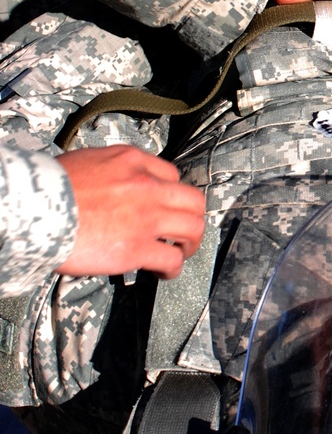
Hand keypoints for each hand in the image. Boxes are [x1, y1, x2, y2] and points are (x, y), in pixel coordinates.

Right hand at [56, 145, 205, 277]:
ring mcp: (146, 217)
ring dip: (190, 243)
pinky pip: (171, 259)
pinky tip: (163, 272)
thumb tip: (112, 184)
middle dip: (191, 218)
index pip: (170, 176)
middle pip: (192, 201)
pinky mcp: (137, 247)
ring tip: (180, 252)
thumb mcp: (87, 161)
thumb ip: (110, 170)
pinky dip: (173, 268)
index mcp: (132, 160)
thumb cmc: (50, 187)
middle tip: (183, 231)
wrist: (36, 207)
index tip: (164, 208)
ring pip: (192, 229)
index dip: (170, 196)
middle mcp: (146, 186)